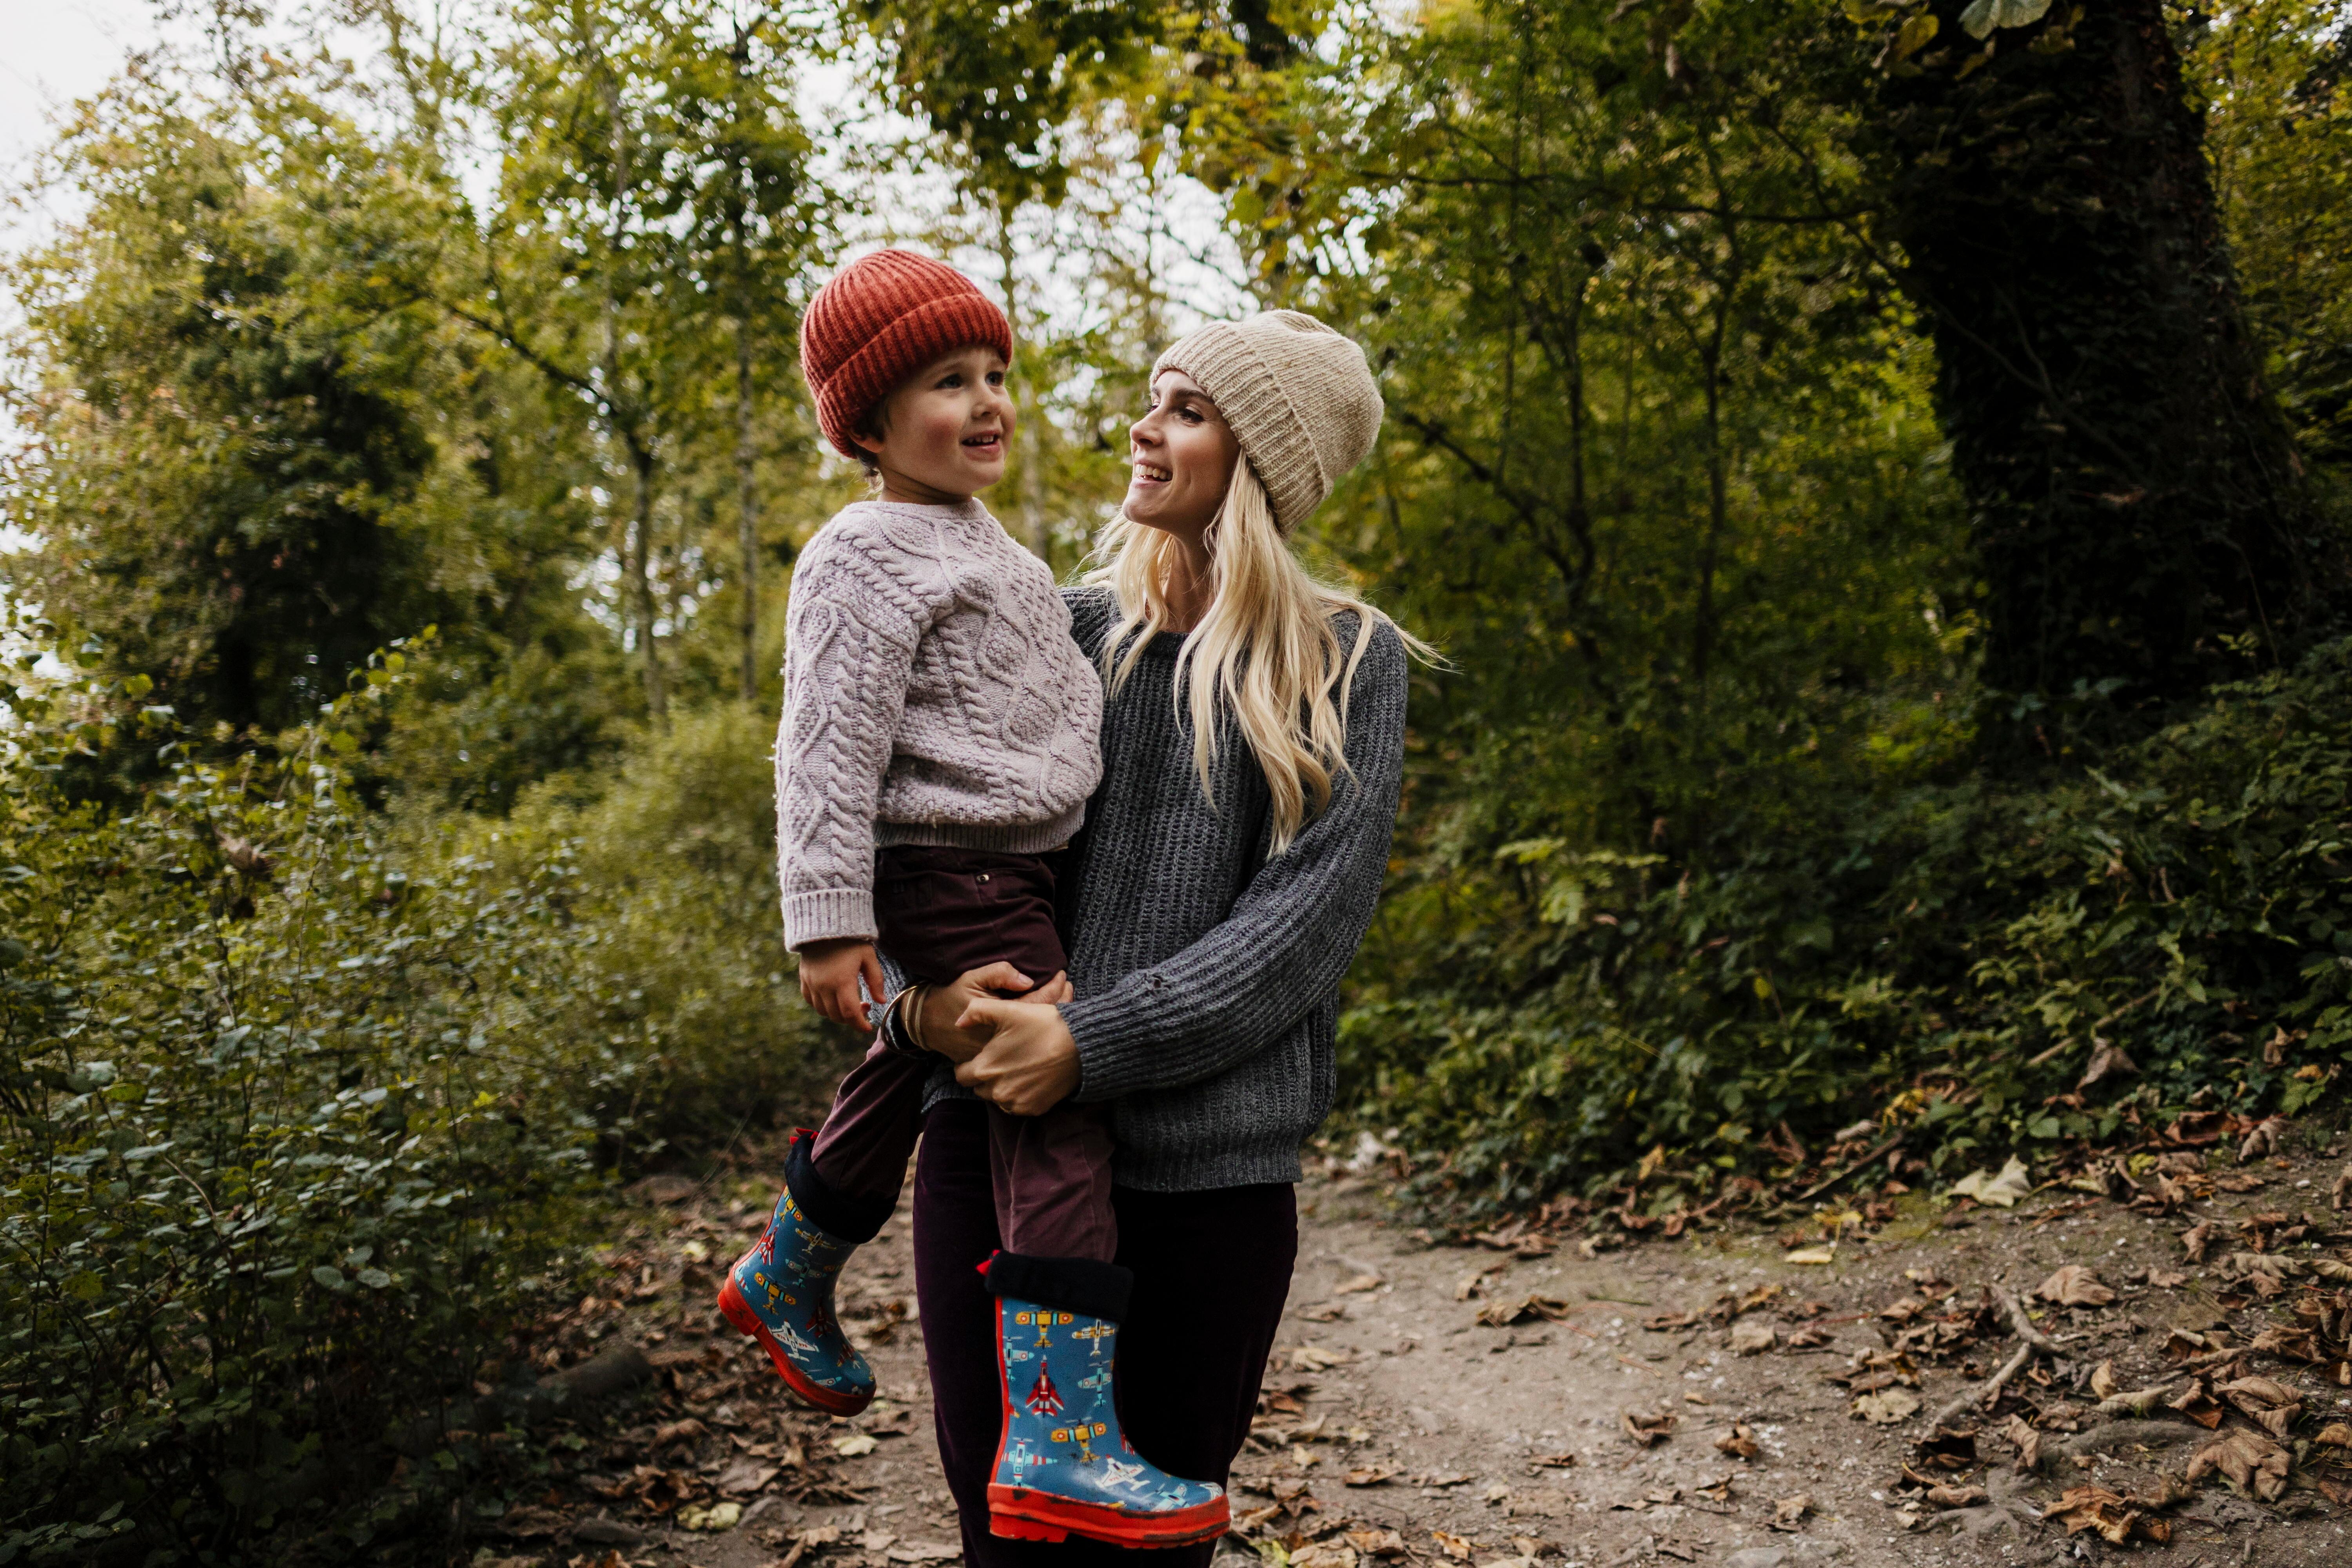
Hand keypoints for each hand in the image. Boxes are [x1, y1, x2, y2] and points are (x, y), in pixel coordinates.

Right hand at [798, 938, 884, 1025]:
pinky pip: (811, 1002)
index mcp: (842, 981)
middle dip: (852, 1019)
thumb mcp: (868, 957)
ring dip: (837, 1014)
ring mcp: (811, 984)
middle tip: (863, 1007)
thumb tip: (881, 1000)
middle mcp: (824, 986)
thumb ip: (876, 980)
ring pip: (823, 1012)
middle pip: (837, 1016)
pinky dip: (822, 1006)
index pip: (850, 1013)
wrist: (824, 924)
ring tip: (849, 1002)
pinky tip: (833, 998)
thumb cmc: (850, 941)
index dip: (859, 1025)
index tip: (868, 1027)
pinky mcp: (804, 980)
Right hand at [914, 964, 1071, 1063]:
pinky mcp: (998, 1059)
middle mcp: (1006, 1038)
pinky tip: (1048, 1019)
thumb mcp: (973, 977)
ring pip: (1037, 1035)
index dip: (1055, 988)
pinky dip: (1038, 1031)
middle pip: (1043, 1022)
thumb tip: (1028, 979)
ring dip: (1053, 1018)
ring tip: (1066, 1000)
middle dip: (1061, 1003)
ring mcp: (1003, 1051)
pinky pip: (1025, 1044)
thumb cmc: (953, 996)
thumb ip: (1000, 974)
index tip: (1062, 975)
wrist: (928, 1023)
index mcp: (1002, 1016)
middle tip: (1069, 987)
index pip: (1038, 1001)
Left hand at [952, 996, 1080, 1115]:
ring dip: (1002, 1086)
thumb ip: (976, 1012)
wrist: (1080, 1045)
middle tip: (1003, 1059)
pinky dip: (1020, 1095)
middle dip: (986, 1075)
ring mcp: (1016, 1103)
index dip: (968, 1064)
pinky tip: (1031, 1077)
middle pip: (979, 1088)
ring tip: (1018, 1067)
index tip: (984, 1054)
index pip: (961, 1074)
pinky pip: (1017, 1106)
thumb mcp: (1008, 1010)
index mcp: (984, 1069)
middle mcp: (996, 1092)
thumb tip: (958, 1023)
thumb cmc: (1043, 1025)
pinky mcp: (1033, 1109)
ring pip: (997, 1098)